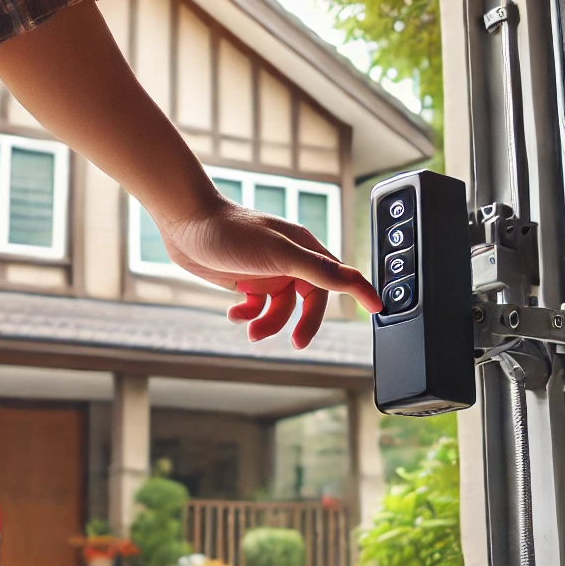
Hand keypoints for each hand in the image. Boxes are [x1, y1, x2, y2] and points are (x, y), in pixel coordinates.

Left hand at [158, 196, 382, 349]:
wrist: (186, 222)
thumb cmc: (232, 231)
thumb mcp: (279, 253)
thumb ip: (318, 270)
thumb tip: (355, 283)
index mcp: (305, 250)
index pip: (339, 277)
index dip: (359, 293)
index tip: (378, 309)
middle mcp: (290, 261)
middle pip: (309, 302)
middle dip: (301, 323)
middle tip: (296, 343)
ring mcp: (267, 272)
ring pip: (279, 310)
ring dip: (266, 323)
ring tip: (250, 330)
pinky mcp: (244, 281)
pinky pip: (255, 308)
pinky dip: (247, 316)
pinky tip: (235, 313)